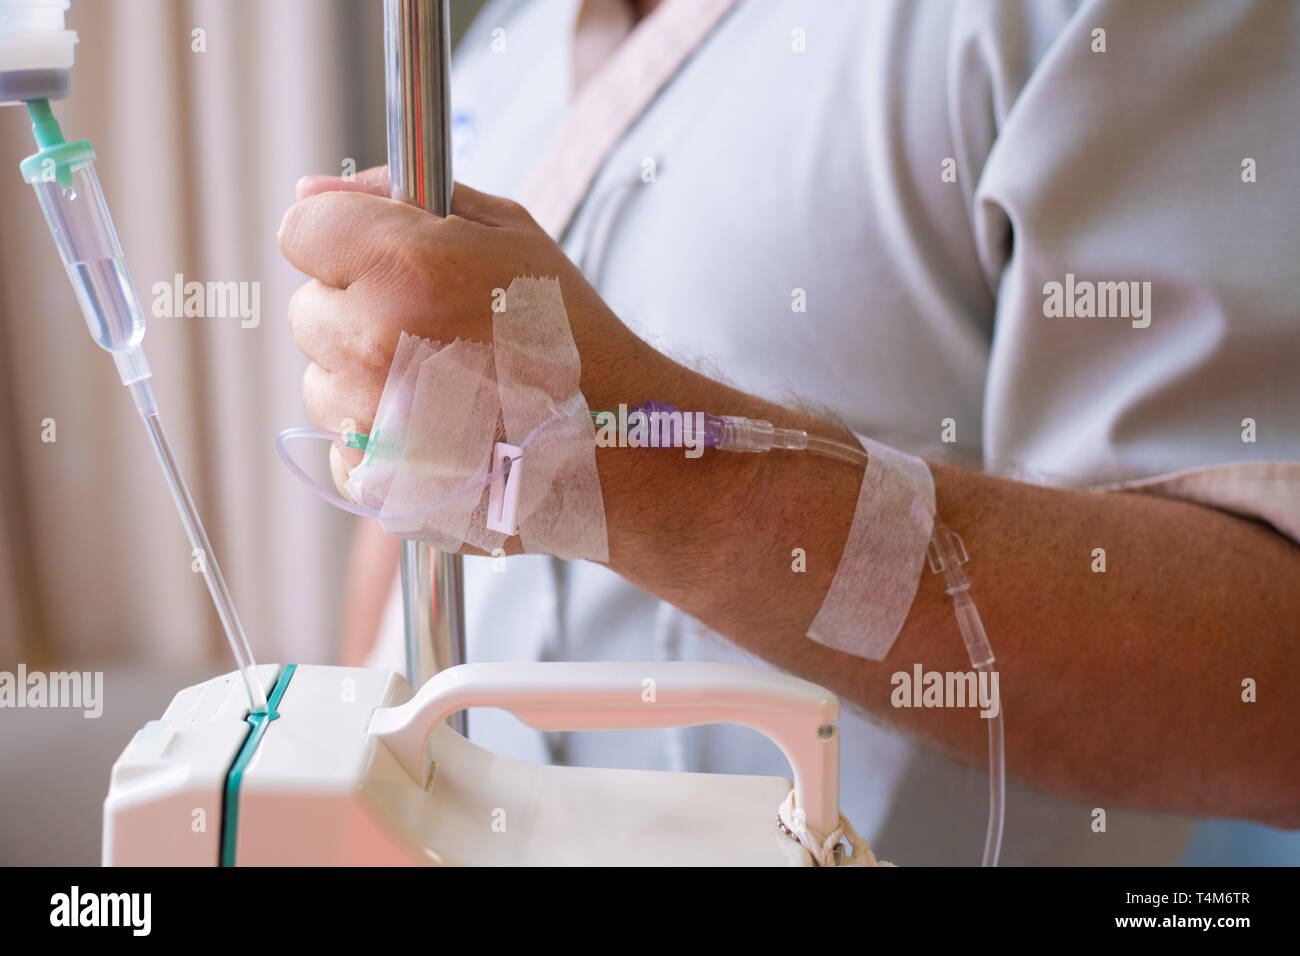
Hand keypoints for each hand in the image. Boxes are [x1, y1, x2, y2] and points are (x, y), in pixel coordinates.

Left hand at [278, 165, 651, 492]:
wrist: (614, 440)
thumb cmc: (568, 332)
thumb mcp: (508, 231)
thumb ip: (400, 197)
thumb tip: (309, 193)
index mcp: (401, 265)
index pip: (301, 230)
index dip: (344, 241)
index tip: (385, 260)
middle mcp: (371, 339)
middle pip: (309, 308)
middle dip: (358, 309)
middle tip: (435, 328)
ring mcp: (368, 416)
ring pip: (321, 378)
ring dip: (363, 376)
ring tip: (446, 383)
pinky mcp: (373, 479)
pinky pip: (339, 442)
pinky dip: (376, 437)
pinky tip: (439, 428)